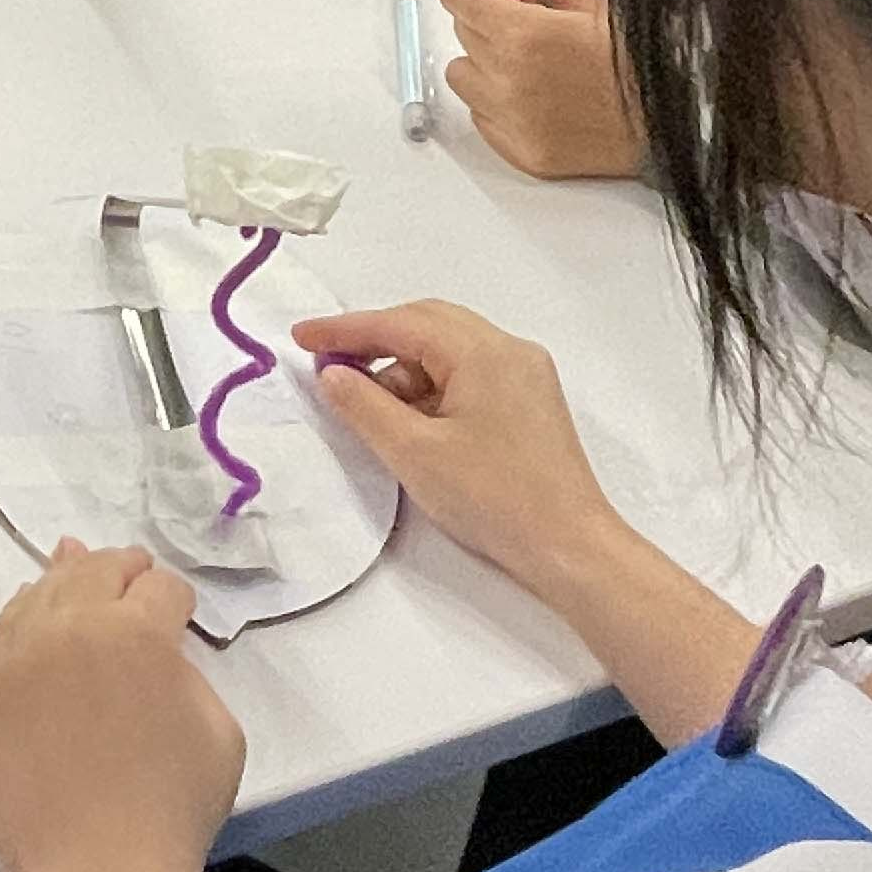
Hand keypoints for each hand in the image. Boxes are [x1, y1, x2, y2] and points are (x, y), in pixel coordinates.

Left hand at [0, 542, 240, 871]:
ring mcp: (23, 658)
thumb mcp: (220, 731)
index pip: (159, 587)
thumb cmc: (173, 808)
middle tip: (135, 570)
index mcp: (137, 633)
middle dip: (122, 568)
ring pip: (44, 593)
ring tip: (78, 565)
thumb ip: (189, 675)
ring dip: (69, 578)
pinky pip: (6, 631)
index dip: (176, 598)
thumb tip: (160, 656)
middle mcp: (73, 630)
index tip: (181, 613)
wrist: (99, 871)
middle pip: (96, 571)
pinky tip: (36, 607)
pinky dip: (26, 611)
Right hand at [294, 302, 626, 595]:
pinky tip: (411, 422)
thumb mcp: (413, 453)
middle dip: (375, 342)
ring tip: (370, 410)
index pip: (400, 324)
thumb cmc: (494, 499)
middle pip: (428, 325)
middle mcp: (510, 350)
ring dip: (404, 371)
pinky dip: (433, 389)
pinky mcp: (530, 402)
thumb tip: (333, 375)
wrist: (570, 547)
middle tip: (328, 365)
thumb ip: (364, 407)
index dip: (345, 330)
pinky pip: (470, 375)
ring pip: (449, 352)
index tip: (302, 337)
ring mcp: (526, 375)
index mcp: (484, 352)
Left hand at [439, 0, 639, 179]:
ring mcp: (514, 123)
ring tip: (538, 59)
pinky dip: (501, 101)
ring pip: (464, 76)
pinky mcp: (524, 154)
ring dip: (488, 61)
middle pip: (462, 31)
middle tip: (538, 19)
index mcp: (521, 34)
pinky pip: (483, 117)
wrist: (683, 111)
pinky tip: (544, 92)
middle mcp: (508, 83)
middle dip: (491, 17)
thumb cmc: (646, 47)